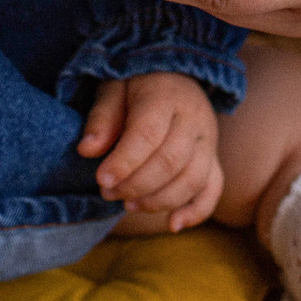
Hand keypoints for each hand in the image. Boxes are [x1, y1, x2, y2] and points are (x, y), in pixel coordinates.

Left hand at [78, 72, 222, 232]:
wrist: (172, 75)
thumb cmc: (136, 86)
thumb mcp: (113, 89)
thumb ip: (102, 118)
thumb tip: (87, 150)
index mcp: (166, 96)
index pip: (148, 135)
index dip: (124, 162)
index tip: (101, 179)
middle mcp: (194, 118)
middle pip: (170, 161)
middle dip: (136, 185)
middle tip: (108, 193)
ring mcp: (208, 140)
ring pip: (192, 179)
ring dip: (159, 200)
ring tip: (129, 205)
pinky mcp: (214, 158)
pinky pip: (213, 189)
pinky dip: (196, 211)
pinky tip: (172, 225)